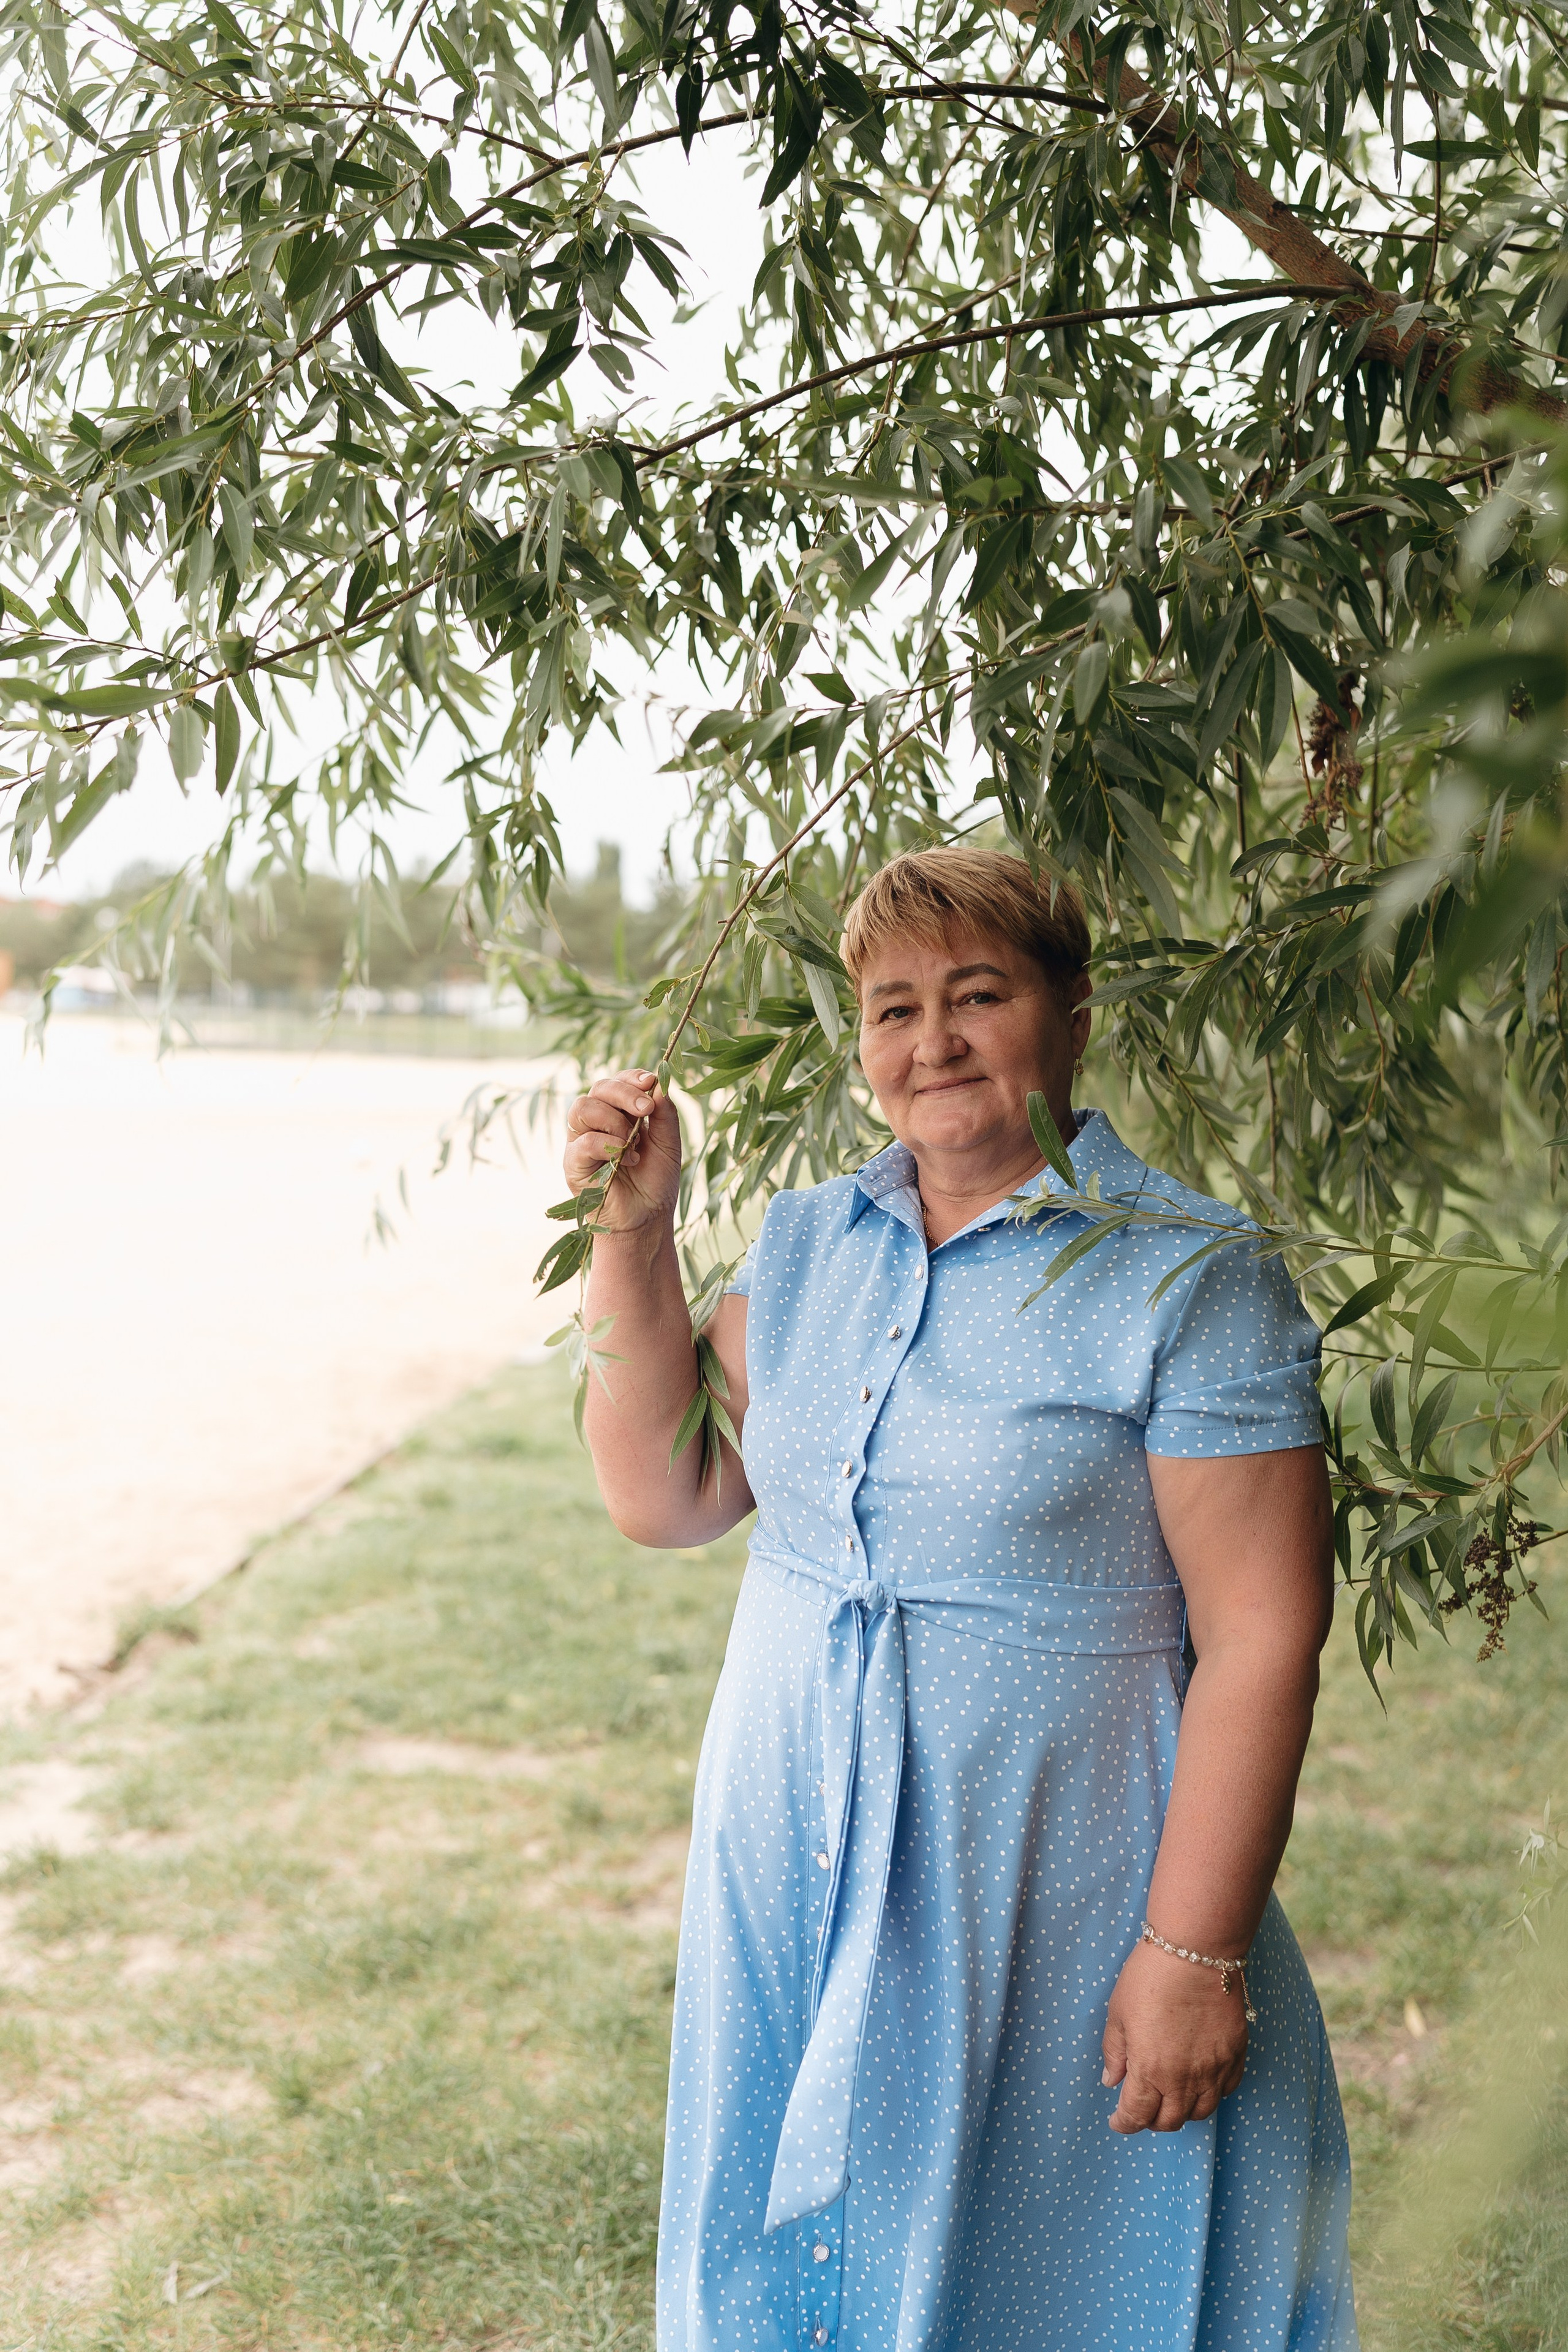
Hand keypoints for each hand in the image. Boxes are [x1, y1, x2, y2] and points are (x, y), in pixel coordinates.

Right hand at [562, 1068, 681, 1235]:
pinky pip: (583, 1142)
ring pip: (583, 1108)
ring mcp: (581, 1141)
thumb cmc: (656, 1180)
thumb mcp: (668, 1143)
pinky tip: (627, 1160)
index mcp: (618, 1113)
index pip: (617, 1082)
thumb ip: (665, 1113)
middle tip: (646, 1110)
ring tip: (634, 1142)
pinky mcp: (573, 1163)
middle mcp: (596, 1122)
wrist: (647, 1218)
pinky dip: (608, 1146)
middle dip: (624, 1093)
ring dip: (613, 1119)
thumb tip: (658, 1083)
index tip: (650, 1081)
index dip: (631, 1078)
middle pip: (598, 1088)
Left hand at [1100, 1937, 1247, 2132]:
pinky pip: (1227, 2089)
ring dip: (1182, 2111)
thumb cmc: (1150, 1977)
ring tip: (1170, 2098)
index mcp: (1149, 2070)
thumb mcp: (1118, 2012)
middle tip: (1143, 2109)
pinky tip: (1200, 2082)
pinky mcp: (1235, 2054)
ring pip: (1200, 2111)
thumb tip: (1112, 2081)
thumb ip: (1115, 2052)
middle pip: (1170, 2121)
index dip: (1124, 2123)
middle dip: (1152, 2121)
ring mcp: (1214, 2069)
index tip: (1118, 2121)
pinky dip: (1212, 2094)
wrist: (1196, 1951)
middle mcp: (1183, 2079)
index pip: (1137, 2115)